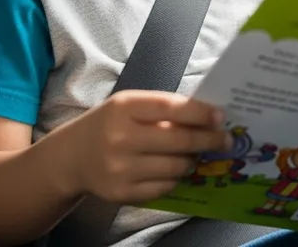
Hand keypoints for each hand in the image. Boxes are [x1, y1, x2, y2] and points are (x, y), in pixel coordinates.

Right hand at [55, 90, 230, 203]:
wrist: (72, 156)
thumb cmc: (110, 123)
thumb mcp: (130, 105)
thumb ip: (163, 107)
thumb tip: (207, 116)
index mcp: (125, 107)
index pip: (172, 108)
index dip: (200, 113)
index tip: (221, 117)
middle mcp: (121, 137)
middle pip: (178, 139)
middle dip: (208, 139)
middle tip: (226, 140)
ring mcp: (120, 168)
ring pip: (175, 166)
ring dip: (193, 159)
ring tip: (198, 154)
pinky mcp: (122, 193)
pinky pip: (164, 186)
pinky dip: (177, 177)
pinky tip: (178, 169)